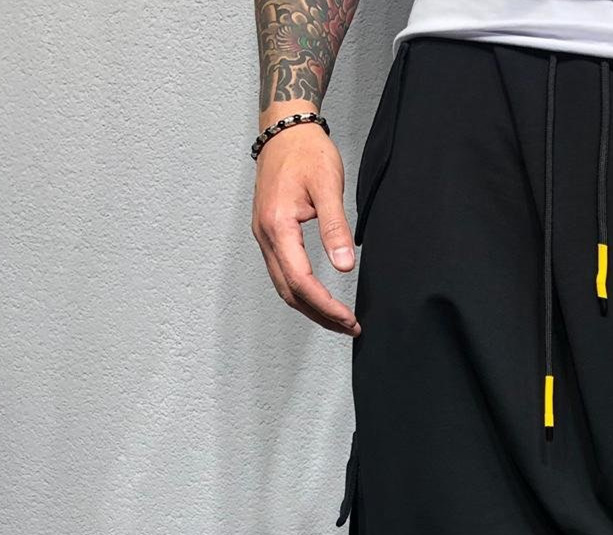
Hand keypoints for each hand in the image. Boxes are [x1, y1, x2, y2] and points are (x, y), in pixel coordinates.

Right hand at [251, 122, 360, 335]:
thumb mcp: (328, 187)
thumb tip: (344, 265)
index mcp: (277, 226)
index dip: (326, 305)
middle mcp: (265, 235)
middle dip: (319, 314)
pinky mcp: (269, 233)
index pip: (301, 281)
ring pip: (283, 286)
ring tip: (338, 319)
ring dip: (310, 307)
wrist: (285, 130)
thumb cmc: (306, 152)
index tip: (349, 319)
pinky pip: (282, 272)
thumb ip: (335, 228)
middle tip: (349, 327)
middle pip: (289, 291)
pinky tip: (319, 298)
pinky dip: (301, 292)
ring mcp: (264, 236)